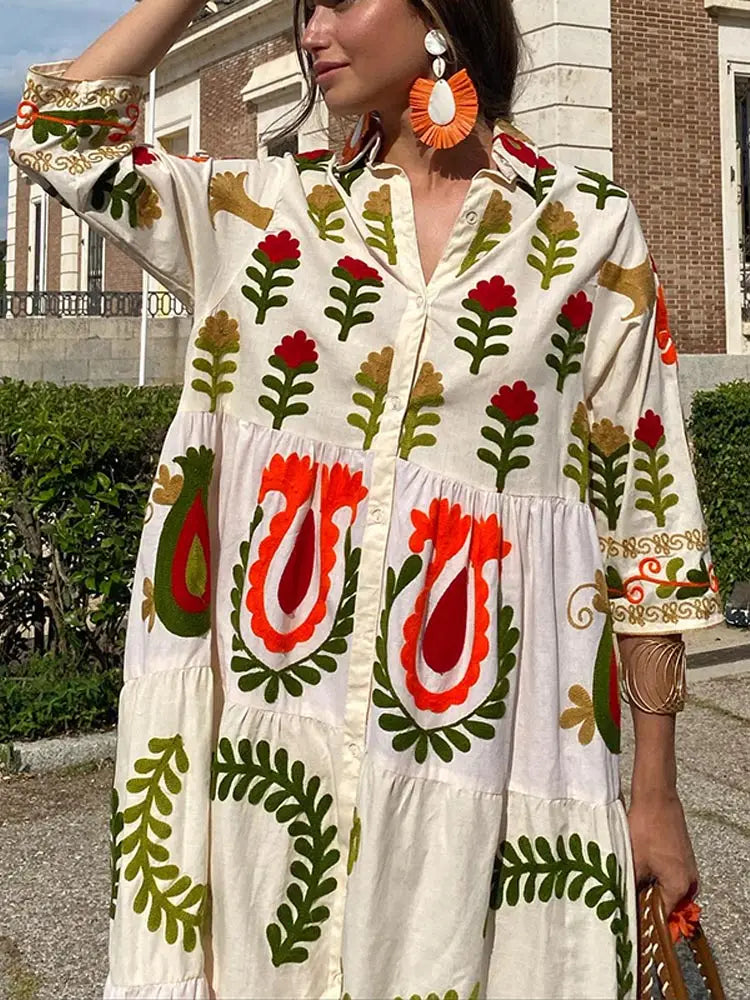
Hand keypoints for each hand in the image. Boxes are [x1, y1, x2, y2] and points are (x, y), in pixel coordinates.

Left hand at [627, 789, 698, 916]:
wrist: (657, 798)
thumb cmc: (645, 829)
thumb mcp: (634, 862)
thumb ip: (631, 888)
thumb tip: (622, 907)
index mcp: (680, 887)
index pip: (662, 915)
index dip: (643, 918)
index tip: (626, 919)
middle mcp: (690, 882)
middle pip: (666, 903)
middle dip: (645, 903)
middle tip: (623, 901)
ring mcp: (688, 870)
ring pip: (665, 889)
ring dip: (648, 889)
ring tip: (627, 885)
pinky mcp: (682, 859)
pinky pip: (668, 877)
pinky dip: (654, 877)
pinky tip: (637, 871)